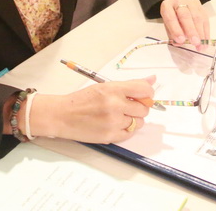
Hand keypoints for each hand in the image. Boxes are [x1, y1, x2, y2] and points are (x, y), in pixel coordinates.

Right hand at [29, 77, 154, 142]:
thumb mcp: (104, 86)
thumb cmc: (82, 100)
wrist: (62, 116)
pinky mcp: (110, 136)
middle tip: (127, 106)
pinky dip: (126, 129)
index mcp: (113, 89)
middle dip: (139, 107)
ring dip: (133, 119)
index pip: (144, 90)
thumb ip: (129, 85)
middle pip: (144, 108)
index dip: (148, 93)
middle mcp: (115, 105)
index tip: (144, 95)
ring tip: (118, 116)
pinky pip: (130, 133)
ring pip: (139, 122)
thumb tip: (152, 79)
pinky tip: (115, 124)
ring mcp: (113, 122)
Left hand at [160, 0, 208, 45]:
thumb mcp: (167, 22)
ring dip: (200, 34)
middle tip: (194, 42)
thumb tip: (178, 43)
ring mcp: (192, 4)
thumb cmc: (173, 14)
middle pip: (186, 16)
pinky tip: (205, 42)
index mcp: (167, 6)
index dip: (176, 29)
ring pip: (197, 18)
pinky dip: (205, 33)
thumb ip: (172, 33)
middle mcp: (179, 2)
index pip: (171, 17)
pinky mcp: (201, 8)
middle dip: (191, 30)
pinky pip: (205, 21)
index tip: (181, 40)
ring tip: (200, 45)